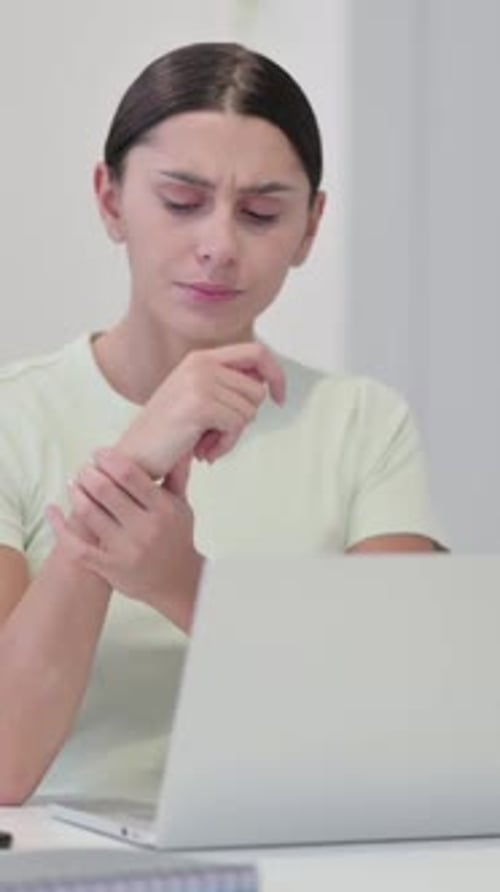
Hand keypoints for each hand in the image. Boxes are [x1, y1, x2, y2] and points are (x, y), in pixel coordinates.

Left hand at [46, 449, 202, 631]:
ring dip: (76, 493)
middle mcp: (144, 529)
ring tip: (74, 484)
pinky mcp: (109, 567)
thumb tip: (179, 447)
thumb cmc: (176, 538)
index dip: (109, 460)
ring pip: (88, 513)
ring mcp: (125, 549)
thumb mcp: (182, 506)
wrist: (176, 582)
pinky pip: (76, 545)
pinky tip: (52, 510)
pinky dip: (59, 526)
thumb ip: (177, 475)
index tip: (99, 453)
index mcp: (162, 509)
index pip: (129, 475)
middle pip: (105, 491)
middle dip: (88, 474)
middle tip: (84, 469)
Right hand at [117, 342, 285, 477]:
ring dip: (233, 435)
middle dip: (244, 418)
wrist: (134, 456)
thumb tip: (266, 384)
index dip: (275, 374)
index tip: (279, 398)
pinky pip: (237, 425)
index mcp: (200, 358)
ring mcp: (200, 382)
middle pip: (257, 389)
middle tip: (217, 435)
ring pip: (250, 410)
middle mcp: (200, 364)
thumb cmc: (167, 434)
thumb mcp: (198, 399)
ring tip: (206, 442)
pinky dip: (226, 444)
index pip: (256, 352)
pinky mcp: (201, 405)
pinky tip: (204, 451)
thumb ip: (227, 386)